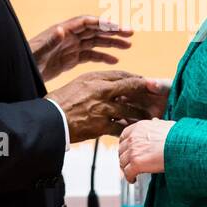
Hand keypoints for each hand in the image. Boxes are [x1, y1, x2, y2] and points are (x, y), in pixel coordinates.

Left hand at [30, 15, 132, 82]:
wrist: (19, 73)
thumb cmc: (26, 61)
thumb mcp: (37, 53)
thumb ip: (49, 41)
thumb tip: (61, 28)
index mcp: (62, 32)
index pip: (86, 23)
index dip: (102, 23)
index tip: (117, 26)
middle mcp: (69, 37)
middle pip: (95, 30)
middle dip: (112, 31)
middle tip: (131, 33)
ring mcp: (70, 47)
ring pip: (95, 42)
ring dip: (112, 42)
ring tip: (128, 45)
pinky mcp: (70, 59)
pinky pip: (90, 55)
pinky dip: (103, 56)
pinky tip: (115, 60)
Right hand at [47, 70, 166, 143]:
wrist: (49, 120)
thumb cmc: (59, 102)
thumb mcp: (77, 85)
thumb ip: (95, 84)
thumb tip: (110, 86)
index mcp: (94, 79)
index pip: (122, 75)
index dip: (136, 79)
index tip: (146, 82)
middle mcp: (100, 91)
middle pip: (131, 88)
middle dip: (146, 91)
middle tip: (158, 95)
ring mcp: (102, 108)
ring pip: (130, 110)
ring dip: (141, 114)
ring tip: (148, 117)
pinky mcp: (101, 125)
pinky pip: (120, 127)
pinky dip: (128, 129)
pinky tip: (134, 131)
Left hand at [118, 119, 173, 181]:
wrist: (182, 146)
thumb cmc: (178, 137)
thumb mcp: (166, 124)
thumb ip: (157, 124)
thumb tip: (155, 122)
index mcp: (140, 127)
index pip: (124, 136)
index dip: (125, 145)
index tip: (127, 150)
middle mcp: (134, 138)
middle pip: (121, 150)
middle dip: (125, 157)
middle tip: (129, 163)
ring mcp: (133, 151)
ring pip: (122, 162)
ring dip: (126, 168)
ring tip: (132, 172)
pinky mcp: (136, 163)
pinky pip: (127, 173)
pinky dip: (129, 177)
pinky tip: (133, 179)